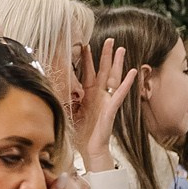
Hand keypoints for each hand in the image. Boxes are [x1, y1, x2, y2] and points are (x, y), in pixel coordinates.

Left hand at [77, 38, 133, 172]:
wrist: (89, 150)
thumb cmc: (80, 133)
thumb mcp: (67, 112)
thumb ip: (65, 100)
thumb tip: (53, 88)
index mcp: (87, 95)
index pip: (86, 72)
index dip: (86, 59)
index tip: (84, 44)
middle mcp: (98, 95)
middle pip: (102, 70)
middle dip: (105, 54)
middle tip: (108, 39)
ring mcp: (106, 100)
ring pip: (113, 78)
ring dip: (117, 63)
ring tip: (121, 49)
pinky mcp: (111, 108)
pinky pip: (120, 93)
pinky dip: (127, 82)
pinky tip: (133, 71)